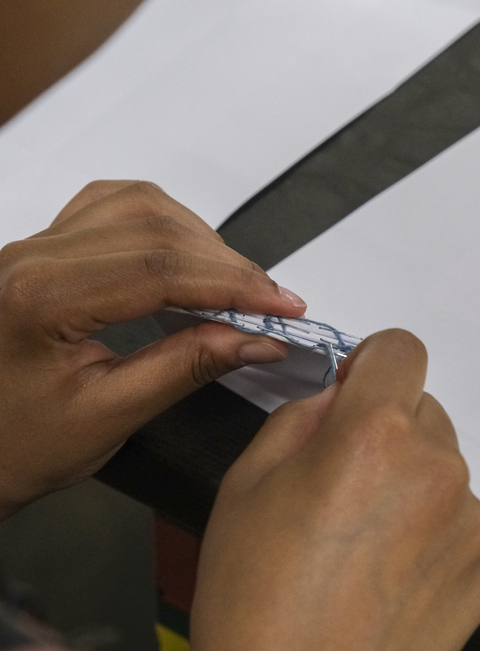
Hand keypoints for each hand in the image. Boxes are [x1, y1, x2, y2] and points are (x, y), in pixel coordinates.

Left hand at [0, 179, 305, 517]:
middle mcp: (32, 257)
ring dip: (197, 236)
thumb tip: (253, 339)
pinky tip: (183, 249)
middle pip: (155, 229)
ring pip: (138, 204)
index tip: (281, 305)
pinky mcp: (45, 247)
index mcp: (42, 298)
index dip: (234, 284)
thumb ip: (185, 368)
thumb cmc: (14, 446)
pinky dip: (160, 220)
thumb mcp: (107, 418)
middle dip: (226, 263)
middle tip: (270, 301)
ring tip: (233, 281)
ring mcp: (35, 246)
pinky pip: (111, 205)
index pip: (160, 269)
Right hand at [186, 329, 479, 650]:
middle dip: (386, 429)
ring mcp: (467, 525)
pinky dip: (427, 536)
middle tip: (339, 482)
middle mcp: (435, 470)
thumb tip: (332, 400)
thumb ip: (300, 417)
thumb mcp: (246, 480)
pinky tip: (380, 578)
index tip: (357, 387)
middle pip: (422, 409)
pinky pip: (456, 525)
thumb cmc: (255, 607)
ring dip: (408, 484)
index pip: (403, 348)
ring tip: (355, 543)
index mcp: (374, 434)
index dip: (373, 363)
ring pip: (441, 469)